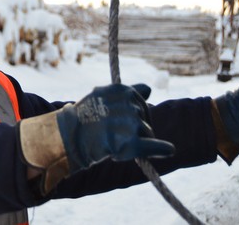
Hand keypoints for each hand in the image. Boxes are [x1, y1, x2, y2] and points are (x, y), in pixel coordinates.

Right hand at [56, 84, 173, 173]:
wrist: (70, 135)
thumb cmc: (85, 115)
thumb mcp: (102, 94)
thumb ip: (127, 92)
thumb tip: (150, 89)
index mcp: (123, 90)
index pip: (140, 98)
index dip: (133, 108)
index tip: (121, 116)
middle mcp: (130, 104)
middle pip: (143, 117)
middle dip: (134, 125)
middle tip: (112, 131)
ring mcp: (132, 124)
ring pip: (146, 132)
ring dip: (135, 138)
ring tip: (113, 141)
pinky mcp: (132, 143)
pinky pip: (154, 146)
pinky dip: (161, 148)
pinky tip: (168, 149)